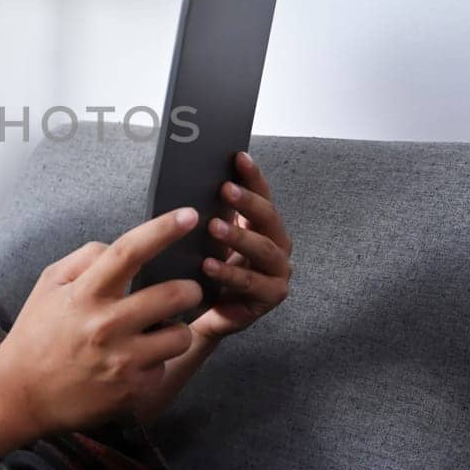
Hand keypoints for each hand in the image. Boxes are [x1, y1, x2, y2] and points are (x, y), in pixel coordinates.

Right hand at [0, 207, 205, 438]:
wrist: (22, 395)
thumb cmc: (37, 335)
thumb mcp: (49, 286)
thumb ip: (84, 259)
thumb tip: (119, 247)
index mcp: (85, 295)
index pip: (128, 252)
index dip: (162, 230)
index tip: (188, 215)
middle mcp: (106, 326)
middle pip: (173, 295)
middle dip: (190, 288)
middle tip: (187, 290)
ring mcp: (122, 361)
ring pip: (180, 335)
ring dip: (176, 329)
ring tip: (159, 331)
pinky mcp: (133, 391)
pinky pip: (164, 367)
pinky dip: (156, 362)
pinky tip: (136, 364)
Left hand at [191, 150, 293, 338]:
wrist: (201, 312)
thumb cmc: (204, 269)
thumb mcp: (205, 238)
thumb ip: (208, 212)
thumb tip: (191, 178)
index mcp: (263, 225)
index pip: (262, 194)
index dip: (252, 175)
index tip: (238, 157)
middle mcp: (277, 245)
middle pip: (268, 218)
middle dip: (248, 202)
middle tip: (225, 189)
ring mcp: (278, 271)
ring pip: (264, 249)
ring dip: (238, 236)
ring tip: (213, 227)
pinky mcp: (271, 296)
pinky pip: (251, 282)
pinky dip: (229, 272)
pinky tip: (208, 264)